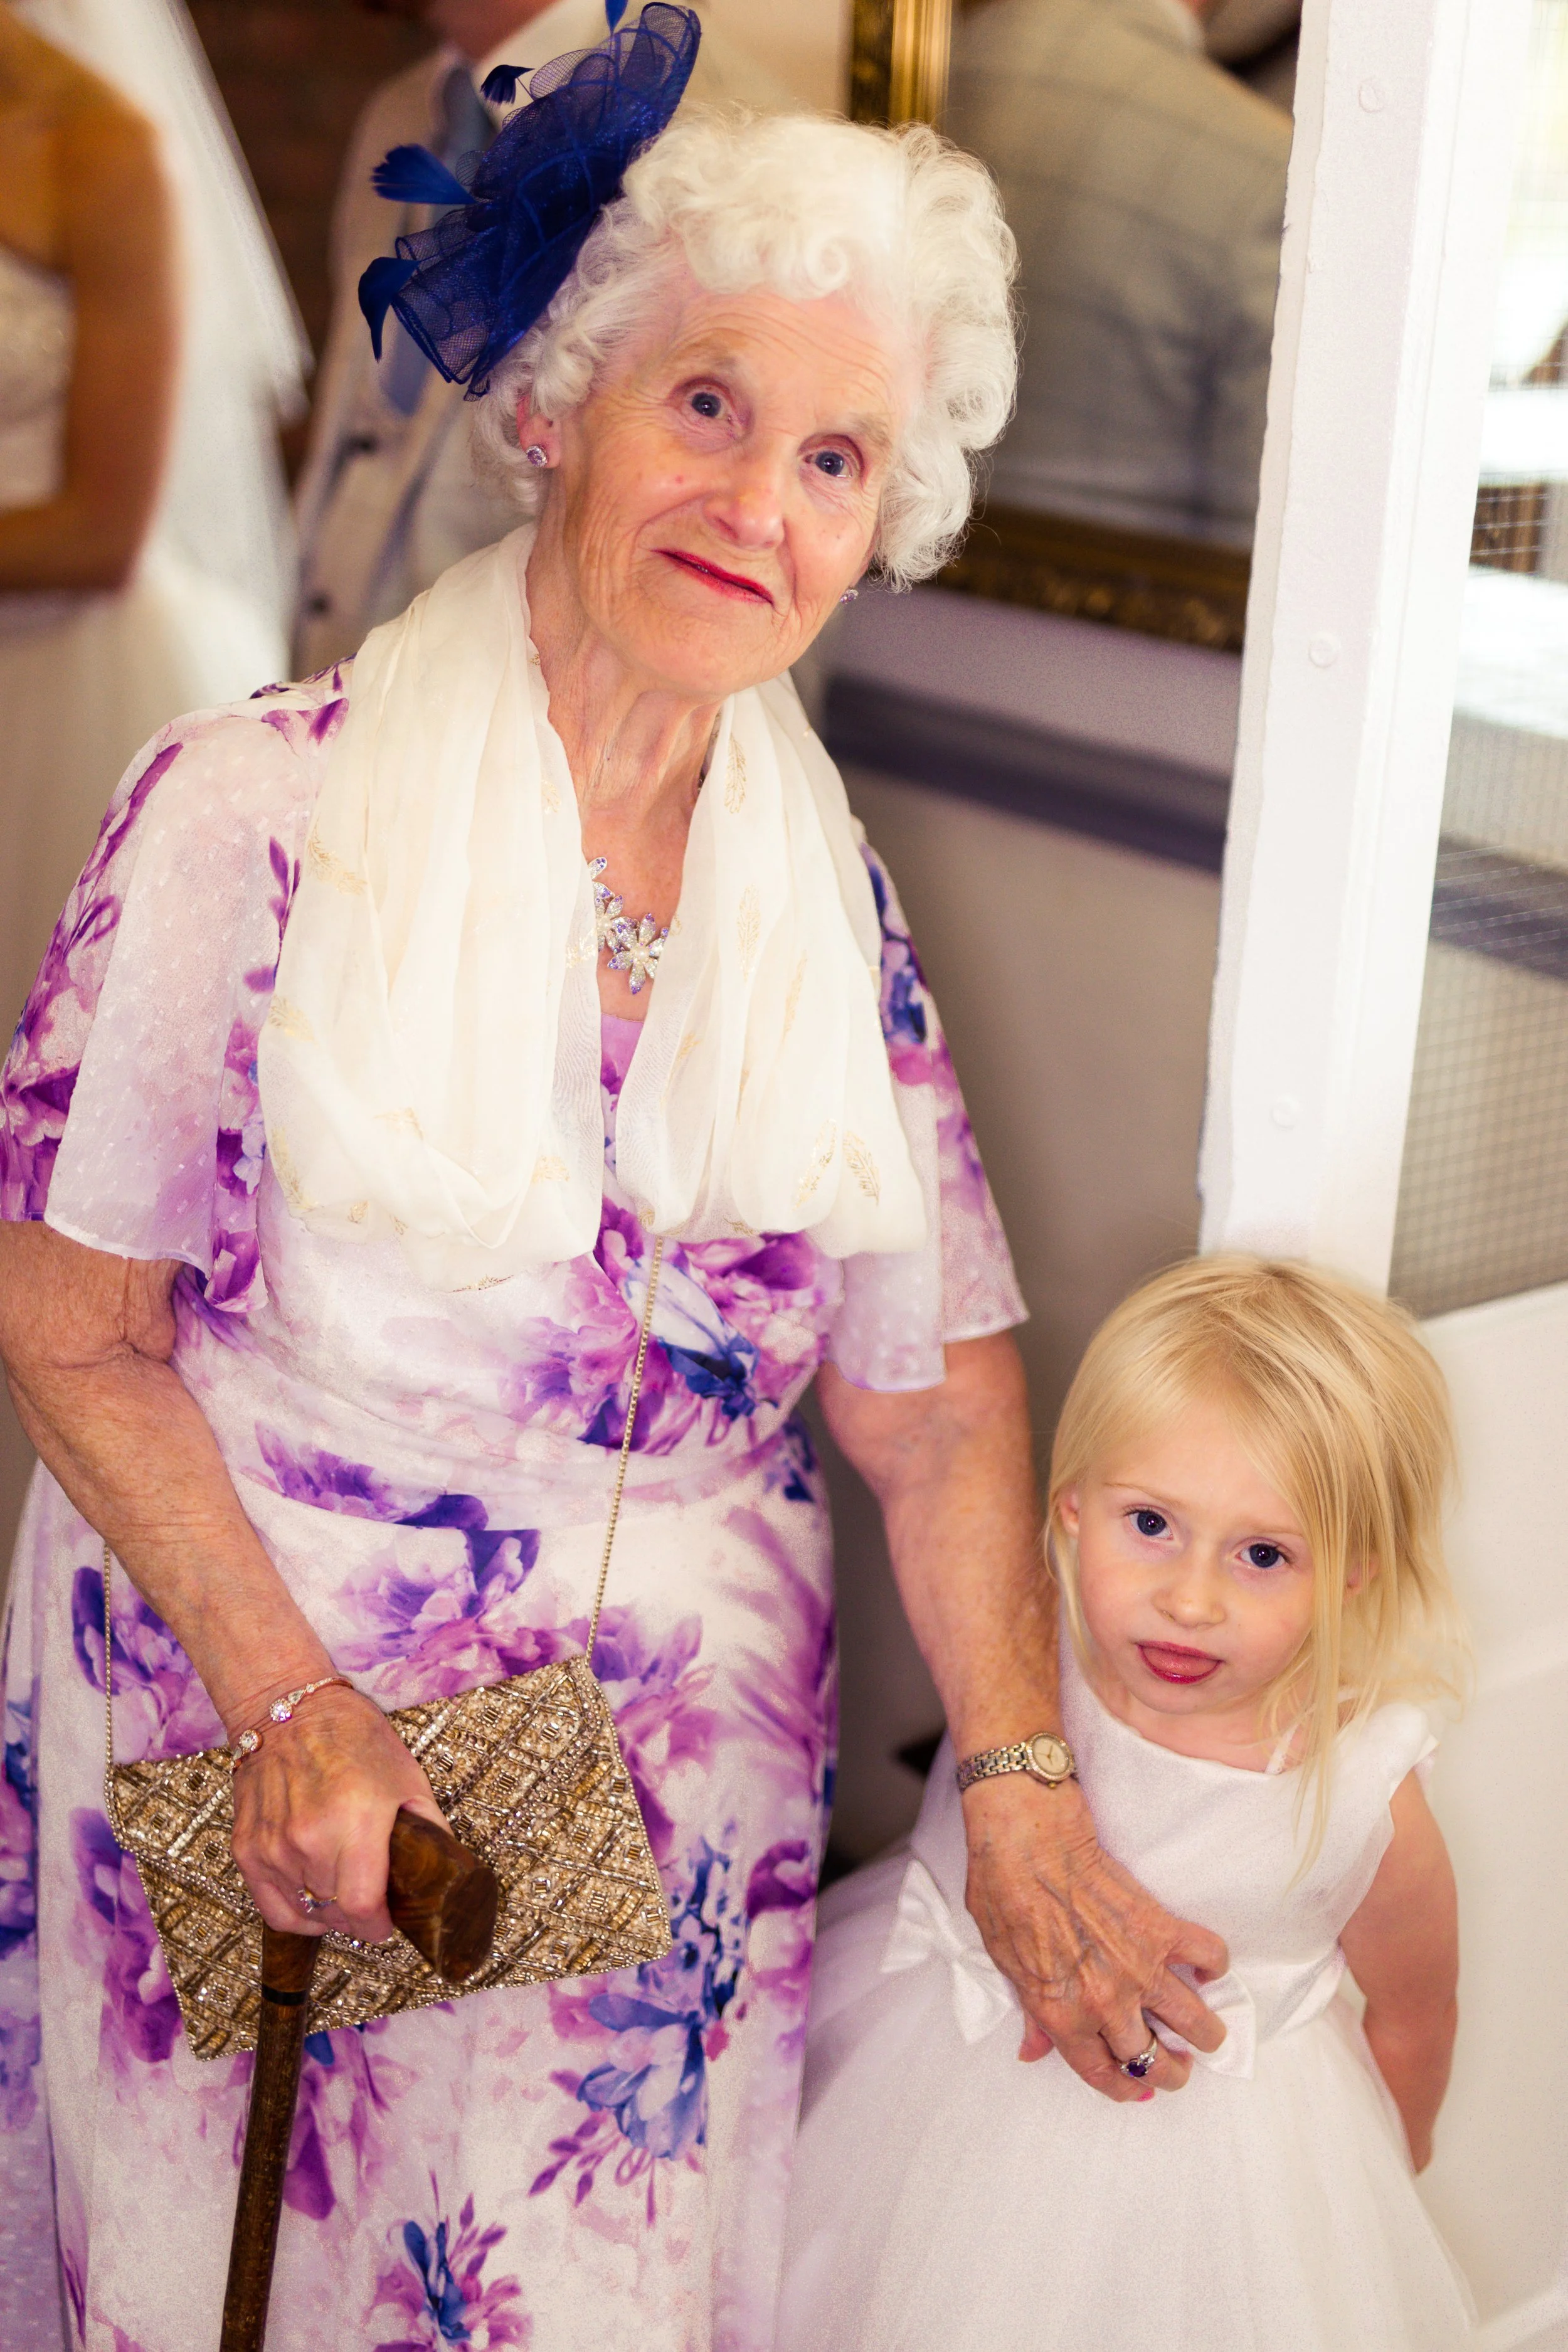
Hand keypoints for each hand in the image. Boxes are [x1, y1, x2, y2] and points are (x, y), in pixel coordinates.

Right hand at [230, 1683, 449, 1942]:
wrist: (292, 1711)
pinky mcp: (246, 1849)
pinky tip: (314, 1903)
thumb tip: (445, 1878)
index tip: (387, 1925)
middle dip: (360, 1917)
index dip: (378, 1926)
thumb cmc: (355, 1739)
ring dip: (330, 1914)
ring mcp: (273, 1846)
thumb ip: (429, 1832)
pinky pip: (273, 1907)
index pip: (362, 1906)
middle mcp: (308, 1838)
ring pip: (306, 1914)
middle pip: (336, 1913)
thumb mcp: (408, 1779)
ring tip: (345, 1895)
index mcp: (355, 1820)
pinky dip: (297, 1915)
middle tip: (372, 1902)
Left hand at [962, 1773, 1228, 2100]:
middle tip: (1178, 2067)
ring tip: (1207, 2035)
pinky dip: (1214, 1966)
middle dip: (1170, 2073)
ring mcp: (1139, 1967)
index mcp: (1062, 2015)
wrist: (1025, 1842)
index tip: (1136, 2091)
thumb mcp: (1004, 1965)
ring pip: (1193, 2022)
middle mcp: (1106, 2002)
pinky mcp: (1161, 1928)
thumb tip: (1033, 2049)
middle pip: (1152, 2060)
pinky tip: (1205, 1969)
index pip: (1101, 2073)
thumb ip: (1029, 2013)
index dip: (1123, 2088)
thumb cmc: (1002, 1895)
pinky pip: (1208, 1956)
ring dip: (1206, 2035)